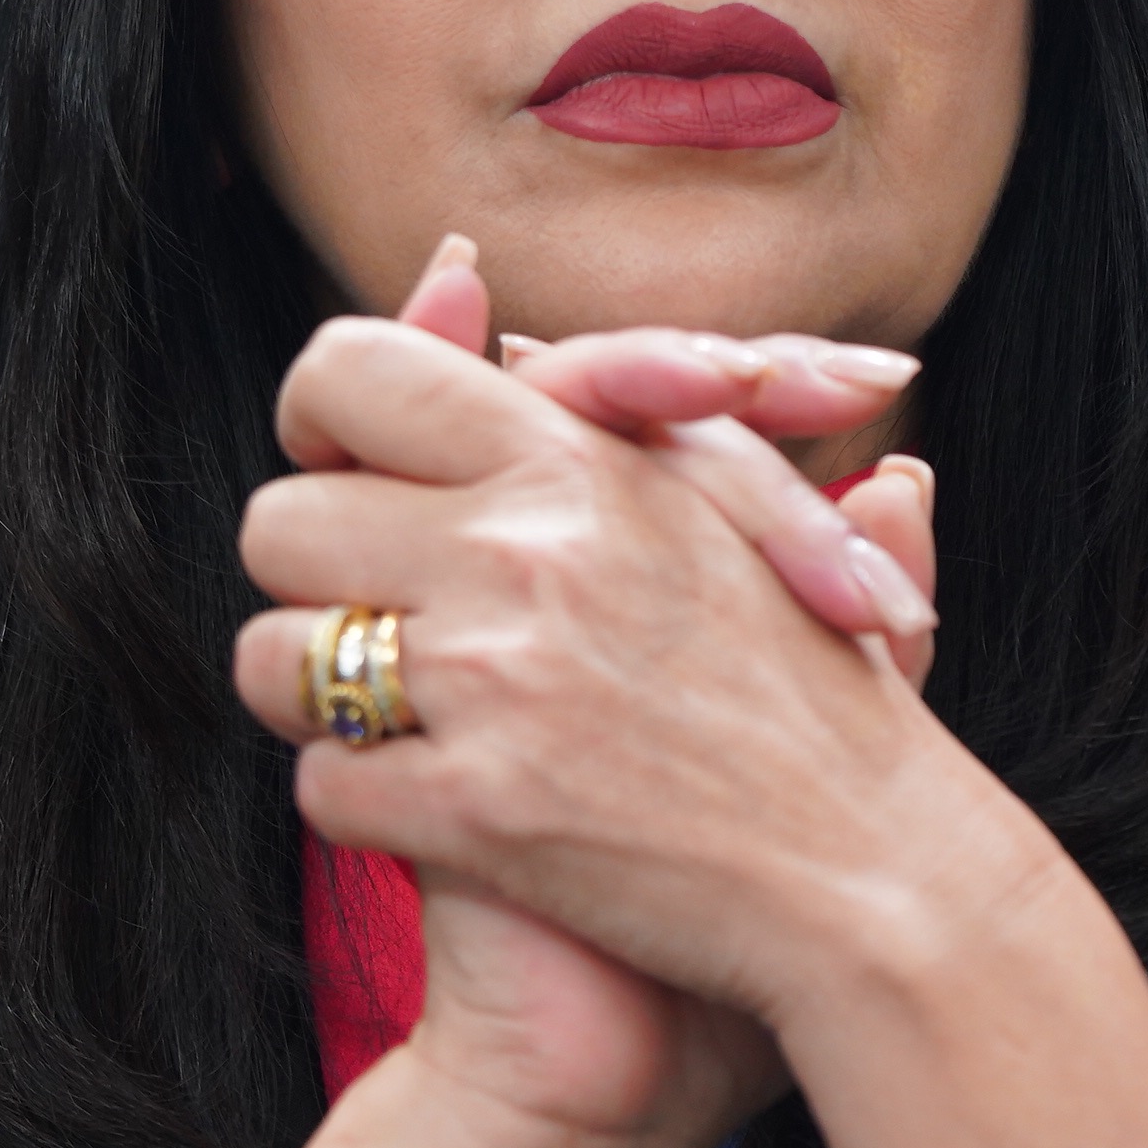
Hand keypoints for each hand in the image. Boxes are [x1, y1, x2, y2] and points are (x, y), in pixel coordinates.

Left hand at [233, 263, 1000, 1039]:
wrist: (874, 880)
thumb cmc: (820, 693)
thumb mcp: (734, 501)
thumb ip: (602, 384)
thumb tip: (455, 267)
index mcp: (580, 462)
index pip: (347, 371)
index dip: (323, 427)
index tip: (359, 486)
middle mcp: (523, 552)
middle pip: (278, 520)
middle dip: (314, 578)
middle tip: (383, 624)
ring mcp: (496, 683)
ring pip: (273, 658)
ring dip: (321, 698)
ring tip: (406, 722)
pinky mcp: (478, 812)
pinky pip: (322, 787)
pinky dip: (366, 804)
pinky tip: (440, 810)